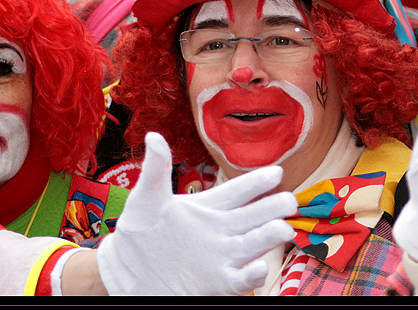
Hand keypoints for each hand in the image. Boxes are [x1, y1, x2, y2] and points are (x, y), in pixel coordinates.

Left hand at [96, 132, 296, 294]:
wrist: (129, 272)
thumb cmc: (139, 232)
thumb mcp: (145, 199)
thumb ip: (156, 170)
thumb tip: (154, 136)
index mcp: (208, 206)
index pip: (238, 190)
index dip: (257, 182)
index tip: (276, 172)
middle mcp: (222, 230)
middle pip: (254, 215)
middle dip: (273, 207)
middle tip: (288, 201)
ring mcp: (223, 256)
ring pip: (254, 243)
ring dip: (270, 236)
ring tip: (283, 229)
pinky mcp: (219, 281)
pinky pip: (242, 279)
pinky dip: (253, 274)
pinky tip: (260, 267)